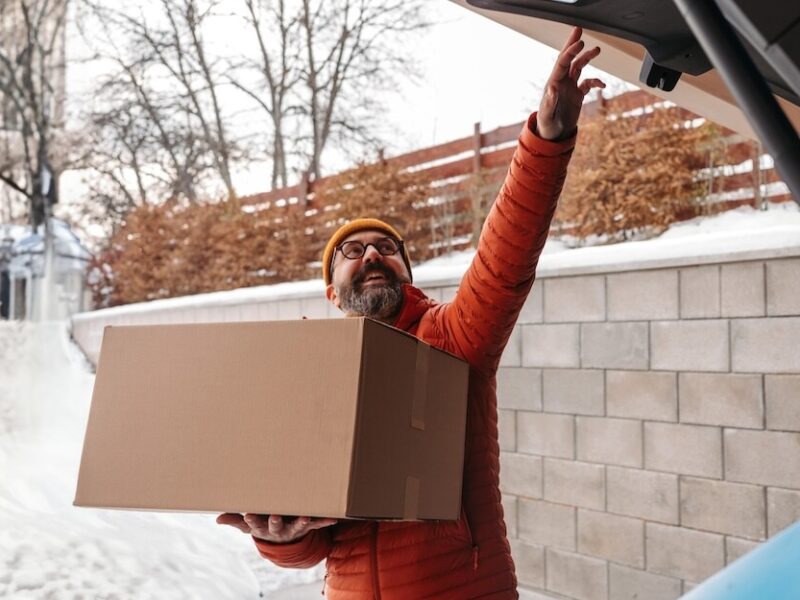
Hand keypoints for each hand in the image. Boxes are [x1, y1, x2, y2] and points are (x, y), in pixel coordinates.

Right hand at [216, 513, 336, 543]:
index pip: (255, 524)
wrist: (284, 540)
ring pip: (297, 526)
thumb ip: (235, 520)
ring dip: (302, 522)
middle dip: (276, 521)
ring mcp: (294, 528)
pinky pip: (317, 525)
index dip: (252, 520)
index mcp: (263, 528)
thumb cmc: (264, 525)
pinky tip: (334, 518)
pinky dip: (325, 522)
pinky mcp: (307, 526)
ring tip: (305, 517)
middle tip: (275, 515)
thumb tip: (217, 518)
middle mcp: (279, 530)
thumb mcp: (248, 525)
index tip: (249, 514)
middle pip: (276, 526)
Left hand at [537, 27, 605, 140]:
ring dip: (587, 58)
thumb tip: (552, 87)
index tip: (580, 43)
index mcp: (553, 84)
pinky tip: (602, 85)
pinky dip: (596, 82)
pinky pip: (587, 84)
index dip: (570, 52)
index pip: (562, 63)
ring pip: (579, 67)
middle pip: (567, 59)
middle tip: (579, 30)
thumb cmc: (547, 127)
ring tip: (597, 50)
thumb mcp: (547, 116)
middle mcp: (561, 82)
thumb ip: (550, 102)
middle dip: (573, 45)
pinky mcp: (577, 95)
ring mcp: (569, 87)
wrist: (553, 136)